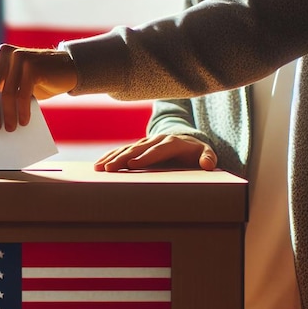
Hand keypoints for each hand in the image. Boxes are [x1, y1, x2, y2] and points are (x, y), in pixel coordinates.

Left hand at [0, 44, 77, 130]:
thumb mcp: (18, 82)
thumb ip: (3, 90)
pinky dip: (22, 111)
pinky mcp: (32, 66)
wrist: (68, 68)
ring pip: (6, 93)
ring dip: (8, 114)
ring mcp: (19, 58)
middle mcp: (5, 54)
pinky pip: (22, 94)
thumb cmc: (40, 79)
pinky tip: (24, 121)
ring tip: (10, 128)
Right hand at [94, 134, 217, 171]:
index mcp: (173, 142)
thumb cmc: (197, 152)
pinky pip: (122, 150)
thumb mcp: (207, 153)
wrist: (186, 140)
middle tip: (109, 168)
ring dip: (112, 157)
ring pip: (126, 149)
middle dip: (122, 158)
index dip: (146, 156)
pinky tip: (99, 164)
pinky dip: (110, 156)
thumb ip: (209, 158)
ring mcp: (145, 142)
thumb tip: (207, 164)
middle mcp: (156, 140)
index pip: (159, 149)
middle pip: (138, 149)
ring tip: (99, 167)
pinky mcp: (138, 147)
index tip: (133, 164)